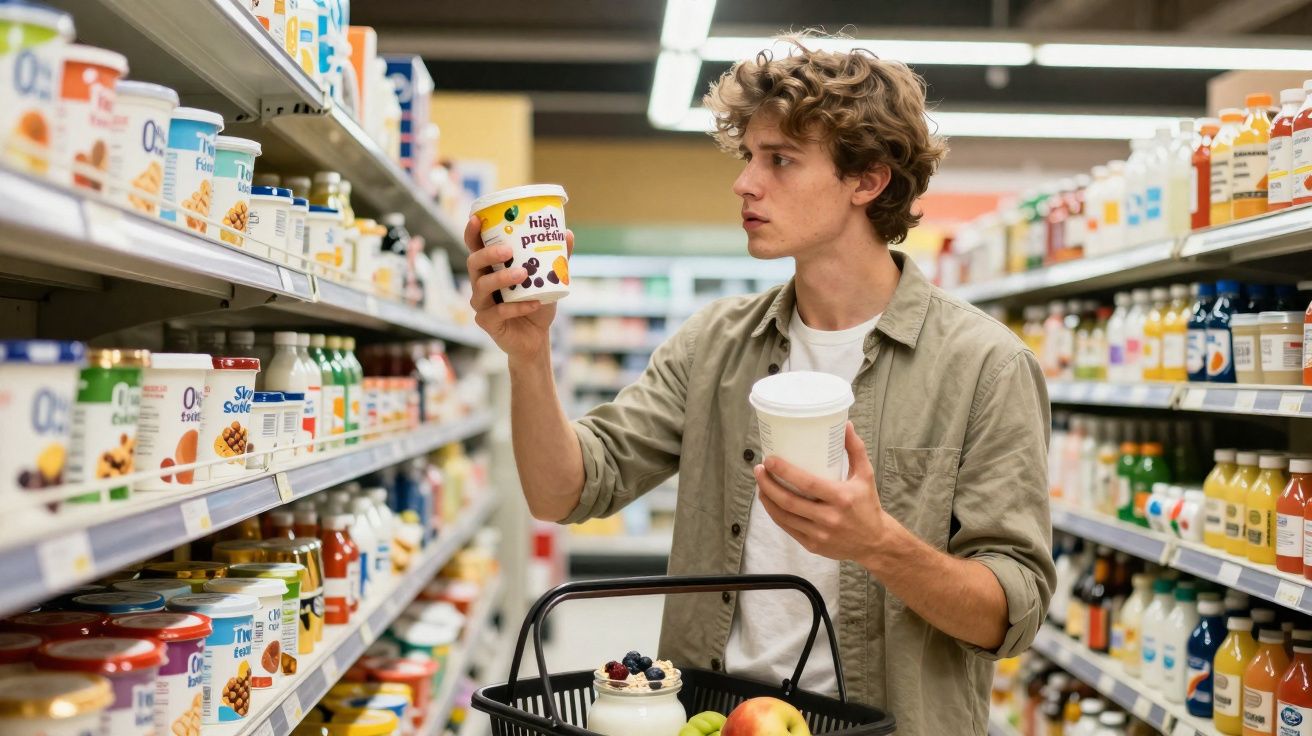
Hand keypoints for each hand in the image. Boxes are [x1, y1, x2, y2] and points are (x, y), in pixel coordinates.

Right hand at [465, 215, 573, 359]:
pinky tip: (535, 303)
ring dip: (502, 278)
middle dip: (488, 254)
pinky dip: (518, 307)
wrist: (536, 337)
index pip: (475, 246)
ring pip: (482, 286)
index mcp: (491, 267)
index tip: (476, 218)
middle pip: (474, 263)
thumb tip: (568, 234)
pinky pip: (499, 312)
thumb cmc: (536, 301)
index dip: (472, 232)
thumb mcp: (548, 278)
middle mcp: (481, 282)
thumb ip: (556, 257)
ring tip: (523, 274)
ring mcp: (481, 303)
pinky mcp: (487, 322)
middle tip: (508, 251)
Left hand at [753, 422, 891, 565]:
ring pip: (784, 516)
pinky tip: (769, 501)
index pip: (807, 484)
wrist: (875, 542)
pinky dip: (775, 514)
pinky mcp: (812, 545)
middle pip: (789, 501)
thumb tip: (845, 424)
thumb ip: (855, 449)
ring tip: (760, 483)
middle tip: (759, 470)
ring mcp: (819, 534)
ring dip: (767, 499)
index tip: (769, 460)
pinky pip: (787, 528)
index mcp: (841, 498)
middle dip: (768, 484)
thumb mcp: (865, 475)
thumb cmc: (868, 505)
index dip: (784, 471)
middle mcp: (829, 518)